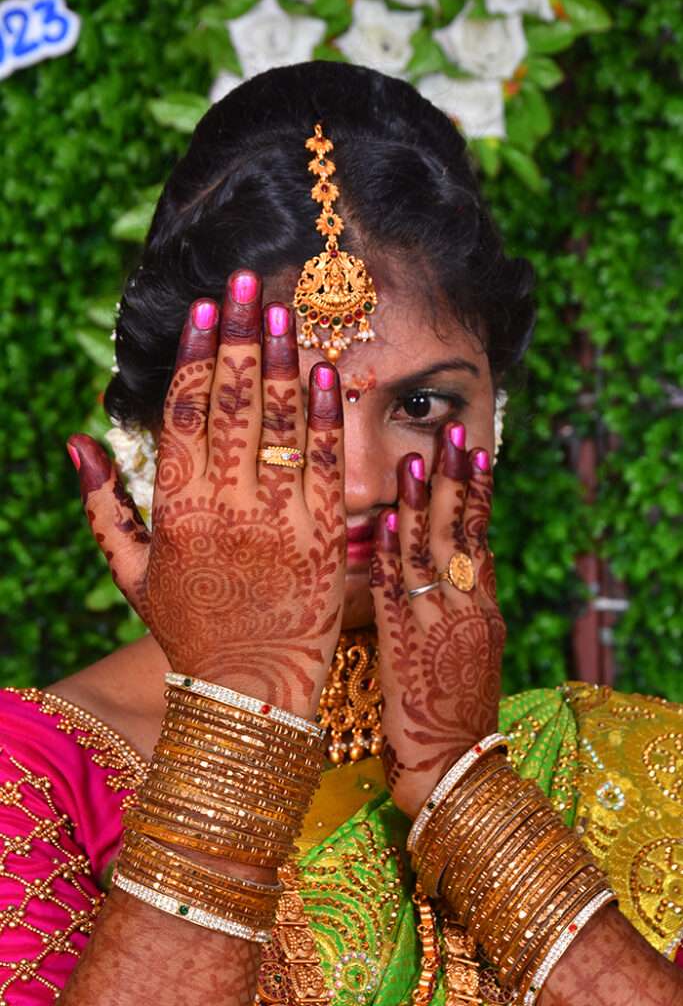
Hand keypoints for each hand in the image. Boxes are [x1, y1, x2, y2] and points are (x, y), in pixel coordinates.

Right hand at [67, 271, 345, 718]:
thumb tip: (78, 440)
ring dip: (284, 361)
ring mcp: (282, 519)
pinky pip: (327, 463)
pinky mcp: (326, 535)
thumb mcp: (131, 573)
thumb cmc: (188, 628)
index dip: (195, 359)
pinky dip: (327, 416)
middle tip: (246, 282)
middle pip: (233, 404)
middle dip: (240, 337)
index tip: (204, 312)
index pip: (185, 416)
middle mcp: (229, 508)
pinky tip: (326, 373)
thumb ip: (103, 506)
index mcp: (178, 512)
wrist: (251, 688)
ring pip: (282, 424)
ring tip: (284, 310)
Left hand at [369, 422, 504, 817]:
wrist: (454, 771)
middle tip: (454, 430)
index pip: (481, 538)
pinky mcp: (407, 647)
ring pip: (430, 553)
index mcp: (485, 611)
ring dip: (423, 503)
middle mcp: (467, 611)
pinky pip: (397, 590)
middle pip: (463, 533)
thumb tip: (452, 565)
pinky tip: (385, 519)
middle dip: (458, 479)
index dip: (477, 493)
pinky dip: (391, 552)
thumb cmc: (454, 716)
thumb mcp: (472, 654)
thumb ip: (461, 608)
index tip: (475, 449)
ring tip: (418, 458)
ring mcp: (439, 626)